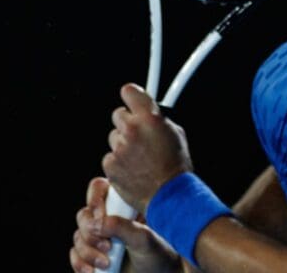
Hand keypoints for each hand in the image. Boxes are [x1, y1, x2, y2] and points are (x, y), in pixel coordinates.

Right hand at [70, 176, 183, 272]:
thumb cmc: (159, 254)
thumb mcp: (144, 239)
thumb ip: (122, 227)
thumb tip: (96, 223)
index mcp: (123, 205)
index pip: (98, 188)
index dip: (94, 200)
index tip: (101, 217)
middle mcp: (108, 218)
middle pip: (84, 215)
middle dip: (91, 233)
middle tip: (108, 246)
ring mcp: (99, 238)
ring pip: (78, 237)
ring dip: (88, 252)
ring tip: (107, 263)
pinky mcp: (92, 256)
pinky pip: (75, 255)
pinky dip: (81, 264)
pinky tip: (94, 271)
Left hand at [102, 83, 193, 212]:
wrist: (169, 196)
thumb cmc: (176, 167)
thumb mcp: (176, 134)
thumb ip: (158, 119)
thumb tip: (149, 112)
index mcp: (149, 118)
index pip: (129, 91)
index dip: (131, 96)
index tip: (131, 99)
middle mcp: (132, 130)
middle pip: (118, 115)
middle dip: (127, 124)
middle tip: (139, 137)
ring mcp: (119, 148)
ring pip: (114, 138)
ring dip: (123, 145)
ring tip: (139, 158)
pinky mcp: (110, 165)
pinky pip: (110, 157)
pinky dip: (118, 163)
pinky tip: (133, 169)